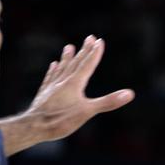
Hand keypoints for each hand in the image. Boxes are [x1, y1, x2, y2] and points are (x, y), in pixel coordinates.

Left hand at [13, 35, 134, 150]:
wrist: (34, 127)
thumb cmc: (61, 120)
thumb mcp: (87, 112)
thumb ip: (108, 102)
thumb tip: (129, 94)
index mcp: (74, 84)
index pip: (87, 65)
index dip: (94, 53)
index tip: (99, 41)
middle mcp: (62, 82)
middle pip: (75, 63)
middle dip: (84, 51)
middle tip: (89, 38)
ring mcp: (52, 87)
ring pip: (62, 68)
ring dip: (67, 58)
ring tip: (69, 47)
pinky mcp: (44, 94)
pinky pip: (50, 78)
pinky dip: (53, 70)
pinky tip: (53, 65)